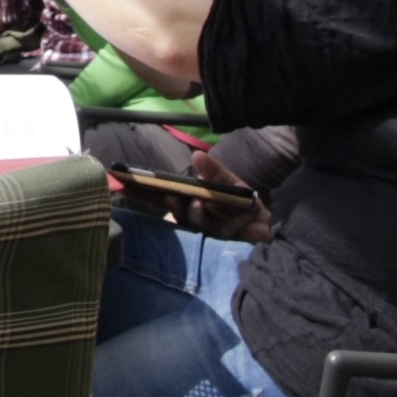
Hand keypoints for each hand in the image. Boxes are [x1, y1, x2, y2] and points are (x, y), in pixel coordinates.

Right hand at [124, 153, 273, 243]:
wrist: (268, 222)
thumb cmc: (241, 202)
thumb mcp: (228, 182)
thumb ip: (213, 170)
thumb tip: (196, 155)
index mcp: (190, 202)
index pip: (164, 198)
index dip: (146, 194)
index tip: (129, 186)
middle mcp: (195, 218)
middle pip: (176, 214)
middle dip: (170, 206)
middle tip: (168, 197)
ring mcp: (209, 231)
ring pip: (198, 224)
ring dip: (196, 214)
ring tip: (198, 203)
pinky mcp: (227, 240)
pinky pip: (227, 230)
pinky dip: (238, 219)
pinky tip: (249, 208)